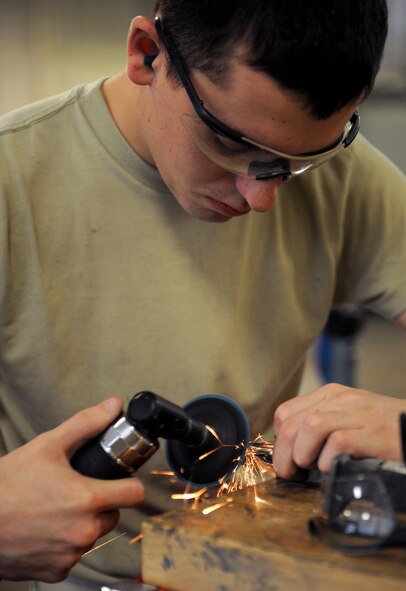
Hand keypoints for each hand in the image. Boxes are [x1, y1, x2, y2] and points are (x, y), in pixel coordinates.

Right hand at [0, 397, 143, 582]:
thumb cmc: (7, 485)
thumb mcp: (47, 446)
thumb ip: (85, 424)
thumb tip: (113, 406)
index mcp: (87, 499)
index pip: (135, 494)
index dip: (129, 483)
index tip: (120, 479)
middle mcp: (83, 532)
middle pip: (114, 514)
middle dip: (101, 502)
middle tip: (75, 490)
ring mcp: (70, 555)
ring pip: (92, 535)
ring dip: (82, 524)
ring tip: (55, 509)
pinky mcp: (56, 572)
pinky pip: (73, 555)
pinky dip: (64, 544)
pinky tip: (46, 529)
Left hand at [273, 383, 405, 478]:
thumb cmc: (383, 430)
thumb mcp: (348, 418)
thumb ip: (322, 426)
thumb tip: (292, 452)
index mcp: (330, 395)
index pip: (285, 412)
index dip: (279, 441)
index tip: (286, 460)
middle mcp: (339, 399)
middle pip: (291, 423)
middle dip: (283, 455)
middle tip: (291, 474)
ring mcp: (356, 413)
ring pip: (309, 427)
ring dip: (303, 455)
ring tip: (313, 469)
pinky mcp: (371, 433)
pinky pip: (336, 444)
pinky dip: (329, 462)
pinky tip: (336, 468)